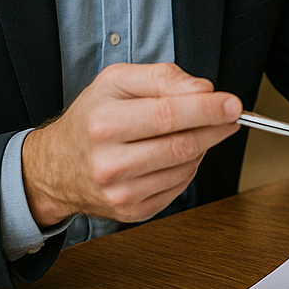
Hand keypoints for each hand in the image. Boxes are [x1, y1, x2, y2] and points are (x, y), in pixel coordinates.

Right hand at [22, 62, 241, 225]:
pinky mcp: (132, 211)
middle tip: (232, 114)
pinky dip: (188, 167)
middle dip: (215, 127)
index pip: (167, 115)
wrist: (56, 168)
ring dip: (202, 146)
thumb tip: (203, 89)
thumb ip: (162, 77)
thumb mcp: (115, 81)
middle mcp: (109, 163)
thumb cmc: (91, 118)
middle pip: (181, 145)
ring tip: (193, 130)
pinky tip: (176, 153)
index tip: (233, 103)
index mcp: (103, 124)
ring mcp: (121, 193)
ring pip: (186, 167)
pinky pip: (179, 187)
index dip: (206, 109)